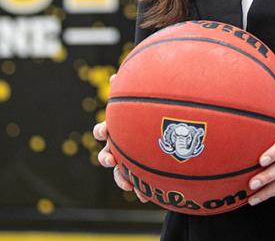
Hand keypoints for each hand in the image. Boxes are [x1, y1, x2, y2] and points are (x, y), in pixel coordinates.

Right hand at [94, 75, 148, 202]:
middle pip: (108, 153)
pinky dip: (140, 189)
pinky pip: (139, 183)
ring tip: (126, 185)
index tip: (105, 132)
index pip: (104, 130)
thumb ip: (131, 92)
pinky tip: (145, 197)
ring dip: (121, 178)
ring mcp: (132, 159)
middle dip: (107, 158)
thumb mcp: (146, 99)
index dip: (102, 131)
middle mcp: (122, 145)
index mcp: (121, 128)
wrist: (171, 128)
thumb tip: (115, 76)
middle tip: (111, 158)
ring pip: (120, 172)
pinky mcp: (143, 172)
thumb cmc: (156, 110)